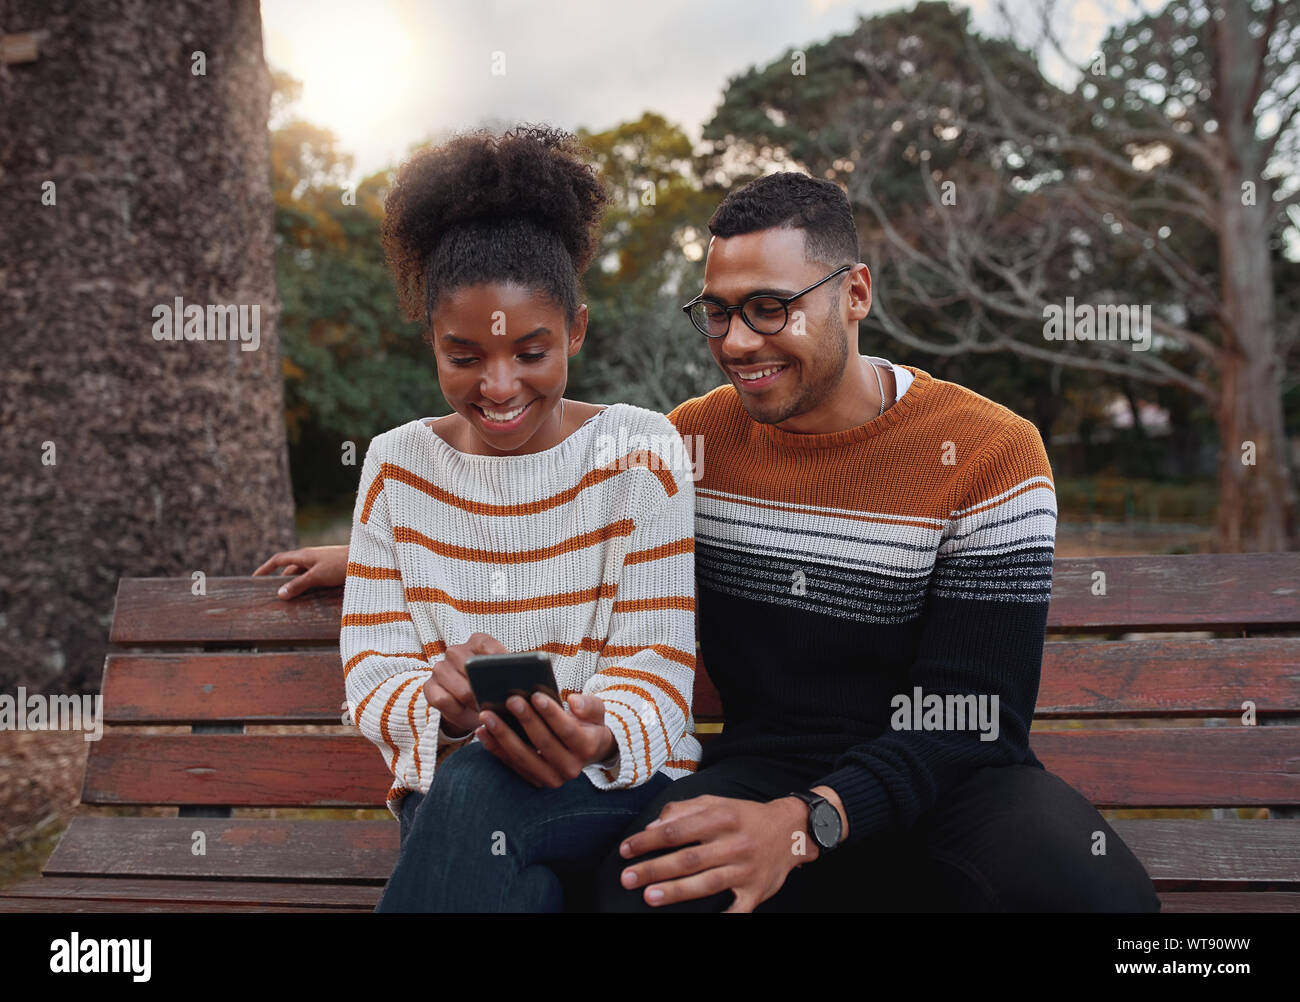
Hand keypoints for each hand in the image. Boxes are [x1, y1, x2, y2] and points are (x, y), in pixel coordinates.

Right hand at [252, 544, 348, 598]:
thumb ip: (298, 585)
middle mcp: (311, 558)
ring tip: (292, 603)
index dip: (265, 568)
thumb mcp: (316, 576)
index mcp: (304, 555)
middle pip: (291, 571)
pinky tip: (312, 600)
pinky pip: (316, 579)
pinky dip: (311, 588)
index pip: (279, 560)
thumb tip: (279, 594)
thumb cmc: (341, 565)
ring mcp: (323, 563)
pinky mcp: (333, 570)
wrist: (368, 559)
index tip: (254, 578)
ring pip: (305, 576)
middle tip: (275, 598)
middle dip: (283, 583)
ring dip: (298, 587)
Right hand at [423, 633, 506, 736]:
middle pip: (471, 668)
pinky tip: (467, 715)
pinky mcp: (429, 687)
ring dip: (475, 704)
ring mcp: (440, 668)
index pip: (487, 645)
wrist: (468, 709)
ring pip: (461, 689)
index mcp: (477, 642)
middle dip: (488, 689)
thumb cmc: (491, 690)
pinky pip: (444, 701)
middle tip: (500, 704)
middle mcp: (456, 651)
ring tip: (487, 712)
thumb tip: (524, 679)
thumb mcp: (504, 680)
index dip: (499, 659)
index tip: (511, 673)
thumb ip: (512, 675)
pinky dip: (458, 712)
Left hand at [477, 691, 616, 787]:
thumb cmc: (587, 723)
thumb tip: (574, 702)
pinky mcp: (533, 780)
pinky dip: (495, 748)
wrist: (586, 750)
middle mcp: (570, 768)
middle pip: (543, 743)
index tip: (534, 695)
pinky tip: (482, 731)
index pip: (567, 730)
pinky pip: (511, 764)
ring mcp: (551, 778)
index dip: (551, 713)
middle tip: (509, 699)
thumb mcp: (596, 711)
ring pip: (523, 757)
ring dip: (502, 735)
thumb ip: (589, 704)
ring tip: (487, 715)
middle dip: (525, 720)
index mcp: (587, 748)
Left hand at [615, 794, 811, 912]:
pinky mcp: (756, 891)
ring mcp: (745, 869)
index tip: (626, 850)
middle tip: (627, 878)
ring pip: (707, 883)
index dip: (648, 840)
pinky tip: (702, 922)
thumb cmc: (745, 817)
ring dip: (676, 891)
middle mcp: (734, 843)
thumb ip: (683, 810)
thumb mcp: (717, 803)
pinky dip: (723, 918)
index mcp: (721, 818)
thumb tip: (652, 826)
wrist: (792, 831)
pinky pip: (737, 909)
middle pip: (688, 858)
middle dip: (654, 869)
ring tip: (649, 897)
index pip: (677, 830)